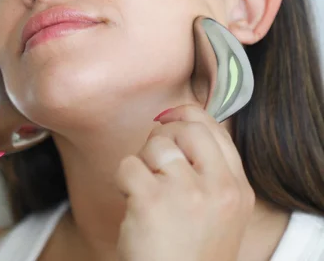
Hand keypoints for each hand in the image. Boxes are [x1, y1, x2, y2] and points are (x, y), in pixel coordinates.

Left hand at [115, 105, 254, 260]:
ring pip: (155, 145)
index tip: (169, 116)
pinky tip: (132, 200)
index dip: (187, 114)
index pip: (214, 128)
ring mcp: (186, 193)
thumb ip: (208, 168)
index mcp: (237, 188)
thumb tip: (175, 121)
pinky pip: (129, 165)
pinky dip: (123, 179)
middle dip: (163, 136)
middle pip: (186, 129)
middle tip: (153, 161)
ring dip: (143, 162)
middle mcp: (218, 187)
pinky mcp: (153, 201)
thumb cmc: (190, 251)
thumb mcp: (219, 210)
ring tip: (145, 188)